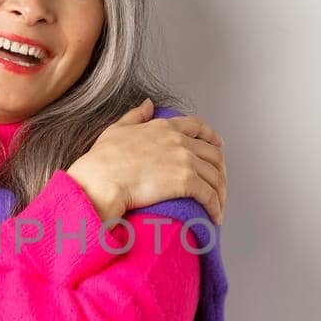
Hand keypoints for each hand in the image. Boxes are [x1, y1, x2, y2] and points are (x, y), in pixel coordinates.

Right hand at [64, 98, 227, 225]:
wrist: (100, 180)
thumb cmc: (101, 160)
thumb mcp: (117, 129)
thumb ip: (135, 116)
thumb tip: (148, 103)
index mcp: (164, 127)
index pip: (197, 127)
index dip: (211, 136)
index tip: (218, 145)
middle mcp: (179, 141)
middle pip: (213, 154)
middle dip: (220, 171)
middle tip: (218, 186)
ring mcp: (184, 160)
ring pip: (215, 177)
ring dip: (220, 194)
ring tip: (217, 207)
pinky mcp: (185, 182)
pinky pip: (210, 195)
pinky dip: (216, 207)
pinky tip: (215, 217)